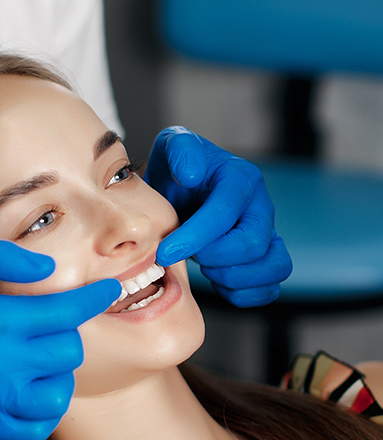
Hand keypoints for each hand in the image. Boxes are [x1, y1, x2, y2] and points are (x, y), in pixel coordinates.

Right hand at [0, 240, 120, 439]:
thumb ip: (1, 257)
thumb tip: (47, 267)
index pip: (63, 311)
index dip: (93, 298)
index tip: (109, 289)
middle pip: (67, 350)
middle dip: (70, 331)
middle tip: (52, 321)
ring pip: (59, 391)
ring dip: (61, 370)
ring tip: (45, 355)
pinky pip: (37, 426)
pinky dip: (47, 406)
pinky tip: (36, 385)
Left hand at [145, 126, 291, 306]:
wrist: (182, 188)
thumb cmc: (178, 168)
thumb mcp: (172, 146)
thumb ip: (181, 150)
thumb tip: (192, 174)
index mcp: (240, 178)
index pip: (224, 214)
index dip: (194, 238)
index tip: (164, 252)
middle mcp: (261, 207)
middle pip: (252, 245)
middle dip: (213, 258)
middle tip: (187, 255)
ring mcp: (268, 234)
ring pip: (275, 268)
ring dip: (232, 277)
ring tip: (205, 267)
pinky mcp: (265, 258)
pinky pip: (271, 287)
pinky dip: (243, 293)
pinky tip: (217, 280)